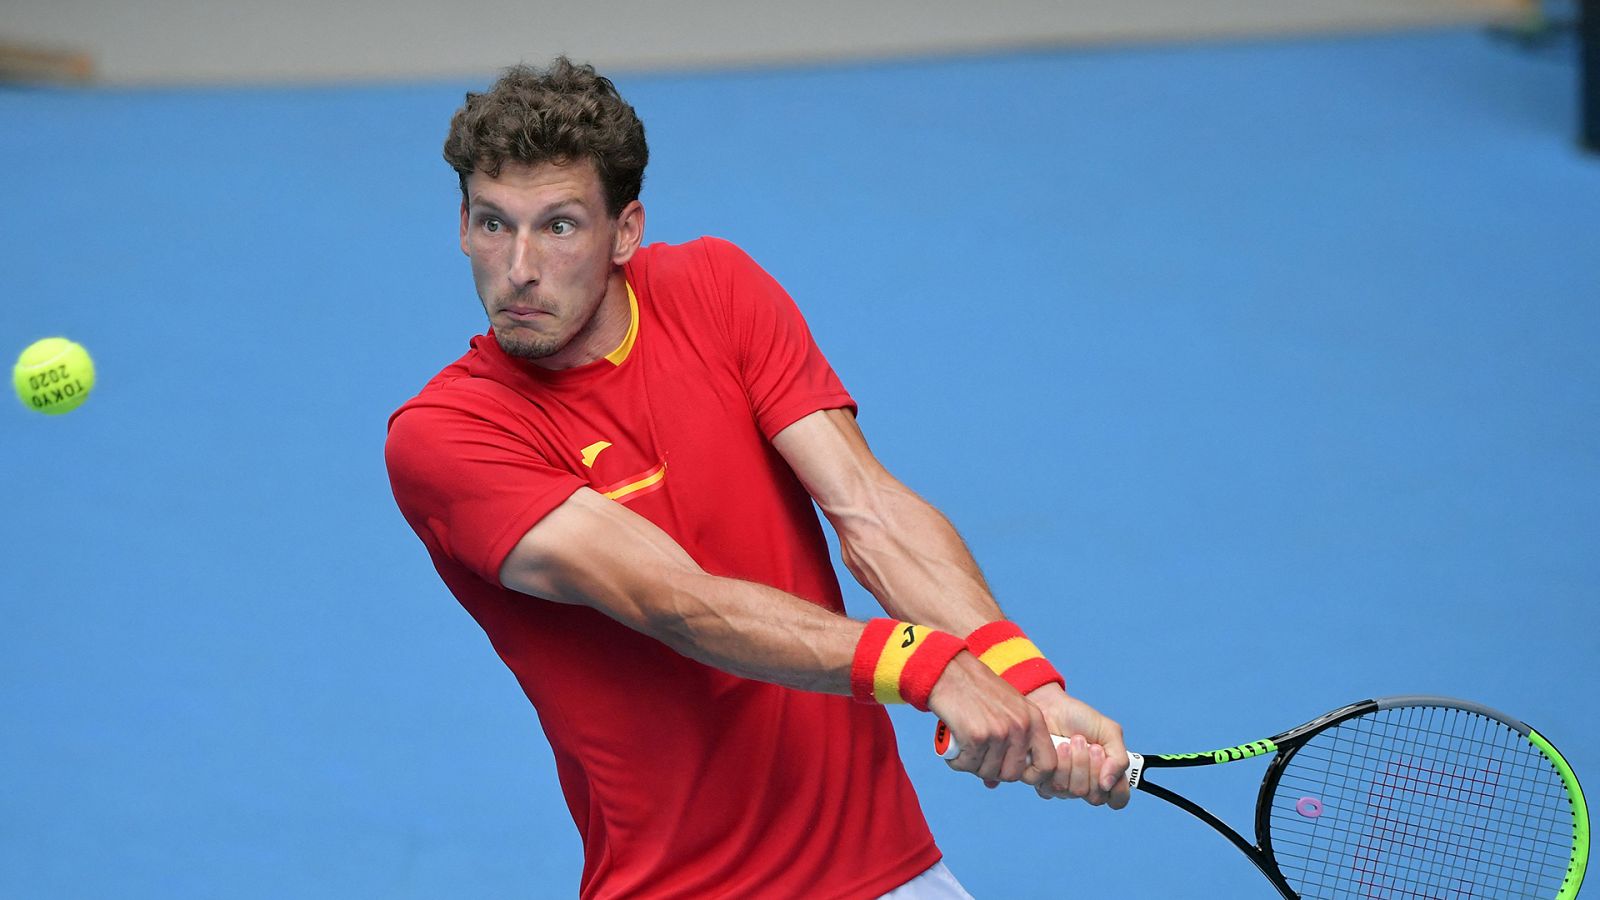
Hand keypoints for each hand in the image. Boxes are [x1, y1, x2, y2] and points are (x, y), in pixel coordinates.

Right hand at [927, 653, 1057, 789]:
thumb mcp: (1006, 710)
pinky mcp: (977, 736)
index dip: (1032, 776)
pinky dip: (956, 760)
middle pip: (1012, 775)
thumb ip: (1009, 742)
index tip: (1012, 771)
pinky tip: (953, 744)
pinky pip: (967, 765)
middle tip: (978, 755)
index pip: (1048, 764)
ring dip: (971, 764)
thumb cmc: (975, 692)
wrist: (949, 671)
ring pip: (987, 772)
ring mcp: (1000, 732)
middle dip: (992, 771)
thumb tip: (994, 782)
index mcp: (1033, 719)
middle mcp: (1020, 726)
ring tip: (963, 745)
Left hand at [1026, 682, 1130, 808]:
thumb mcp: (1110, 732)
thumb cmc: (1080, 718)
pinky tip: (1058, 748)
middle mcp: (1086, 785)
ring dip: (1076, 762)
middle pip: (1095, 797)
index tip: (1110, 766)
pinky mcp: (1044, 782)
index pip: (1118, 800)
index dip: (1117, 789)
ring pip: (1074, 792)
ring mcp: (1065, 785)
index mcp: (1106, 775)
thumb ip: (1120, 759)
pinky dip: (1058, 764)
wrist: (1050, 706)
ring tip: (1073, 741)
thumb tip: (1109, 784)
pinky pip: (1052, 787)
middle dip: (1093, 768)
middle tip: (1091, 746)